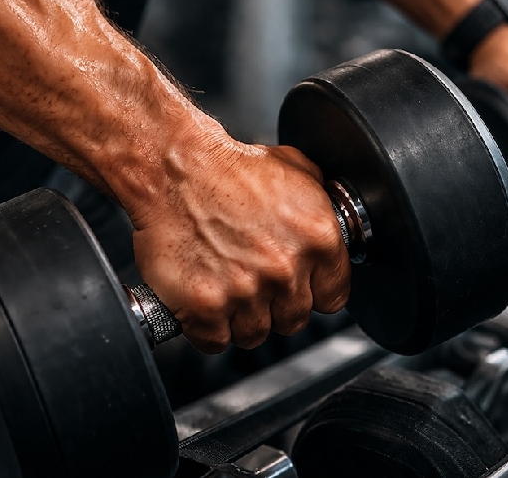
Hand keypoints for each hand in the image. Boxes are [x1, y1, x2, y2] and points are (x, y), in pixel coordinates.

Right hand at [131, 136, 350, 353]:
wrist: (175, 170)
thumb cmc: (227, 167)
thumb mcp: (294, 169)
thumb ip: (320, 204)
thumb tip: (331, 224)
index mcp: (318, 238)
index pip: (332, 297)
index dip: (312, 293)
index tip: (298, 287)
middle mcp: (285, 268)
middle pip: (293, 320)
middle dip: (275, 306)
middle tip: (254, 282)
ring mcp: (245, 291)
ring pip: (254, 335)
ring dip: (240, 318)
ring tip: (226, 289)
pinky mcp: (205, 307)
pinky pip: (214, 340)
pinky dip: (206, 327)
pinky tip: (203, 301)